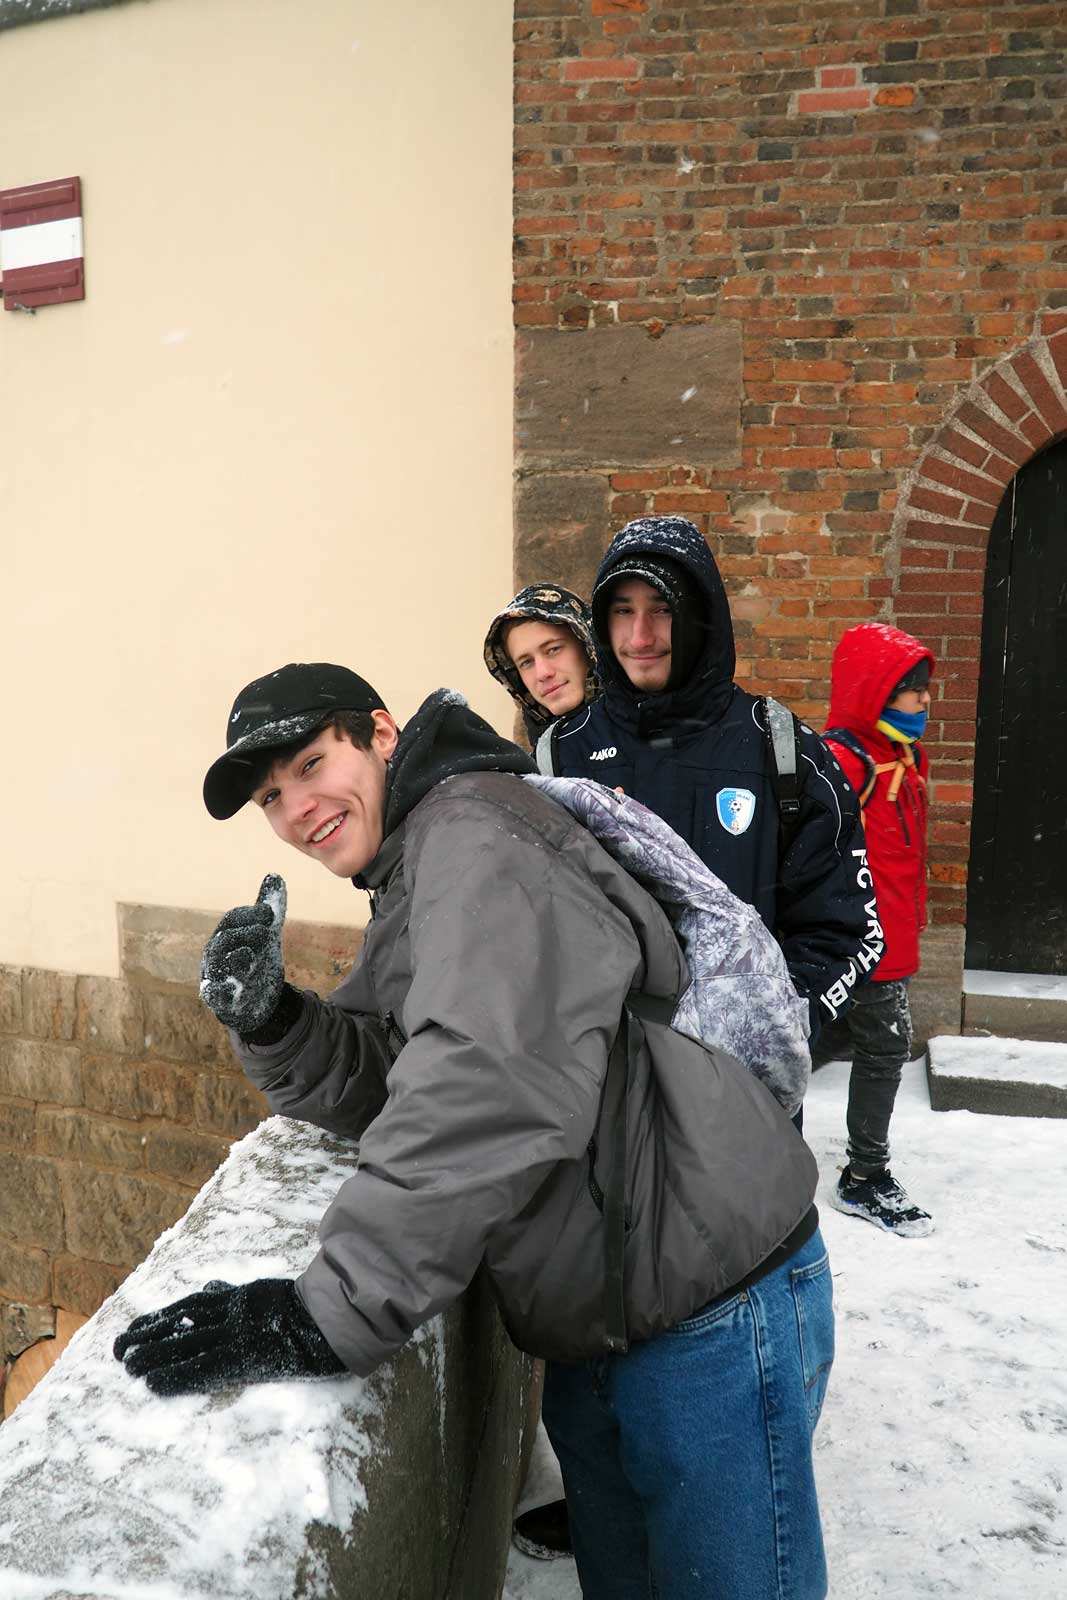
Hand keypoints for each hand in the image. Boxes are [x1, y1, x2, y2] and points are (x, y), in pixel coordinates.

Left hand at [113, 1278, 345, 1395]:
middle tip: (117, 1349)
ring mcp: (238, 1333)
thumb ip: (235, 1291)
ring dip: (153, 1354)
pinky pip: (205, 1366)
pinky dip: (177, 1375)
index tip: (132, 1329)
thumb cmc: (303, 1308)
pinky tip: (154, 1383)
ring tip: (127, 1364)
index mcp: (238, 1297)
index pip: (189, 1307)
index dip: (158, 1318)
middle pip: (181, 1323)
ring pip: (187, 1343)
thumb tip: (210, 1285)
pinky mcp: (246, 1355)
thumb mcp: (264, 1290)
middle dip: (146, 1336)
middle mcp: (232, 1312)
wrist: (335, 1319)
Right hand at [199, 874, 286, 1031]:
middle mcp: (215, 954)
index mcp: (226, 935)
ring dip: (234, 959)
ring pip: (217, 966)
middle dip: (245, 933)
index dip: (250, 914)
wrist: (257, 999)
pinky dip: (218, 991)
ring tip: (252, 956)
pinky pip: (213, 994)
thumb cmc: (257, 960)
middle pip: (224, 939)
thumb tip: (275, 875)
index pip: (232, 919)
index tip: (271, 914)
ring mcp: (215, 976)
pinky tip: (231, 988)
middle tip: (268, 932)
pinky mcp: (220, 999)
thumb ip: (270, 908)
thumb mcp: (268, 934)